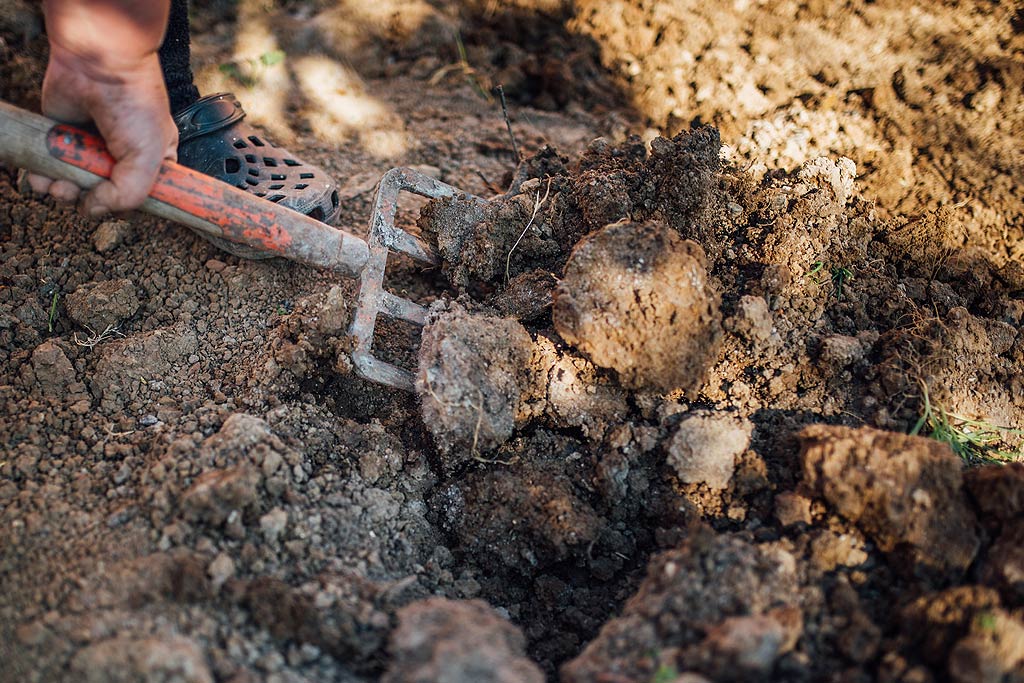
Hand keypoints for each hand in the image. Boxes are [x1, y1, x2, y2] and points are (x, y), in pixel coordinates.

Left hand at [28, 45, 177, 216]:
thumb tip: (94, 209)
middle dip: (90, 201)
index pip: (141, 199)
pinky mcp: (62, 138)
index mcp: (153, 162)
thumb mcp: (148, 157)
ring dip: (63, 193)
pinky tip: (43, 178)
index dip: (127, 209)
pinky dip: (42, 178)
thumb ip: (129, 194)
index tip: (117, 211)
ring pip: (73, 187)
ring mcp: (90, 149)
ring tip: (61, 186)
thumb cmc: (134, 103)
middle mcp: (121, 158)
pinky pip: (49, 169)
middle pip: (103, 197)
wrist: (99, 63)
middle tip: (84, 196)